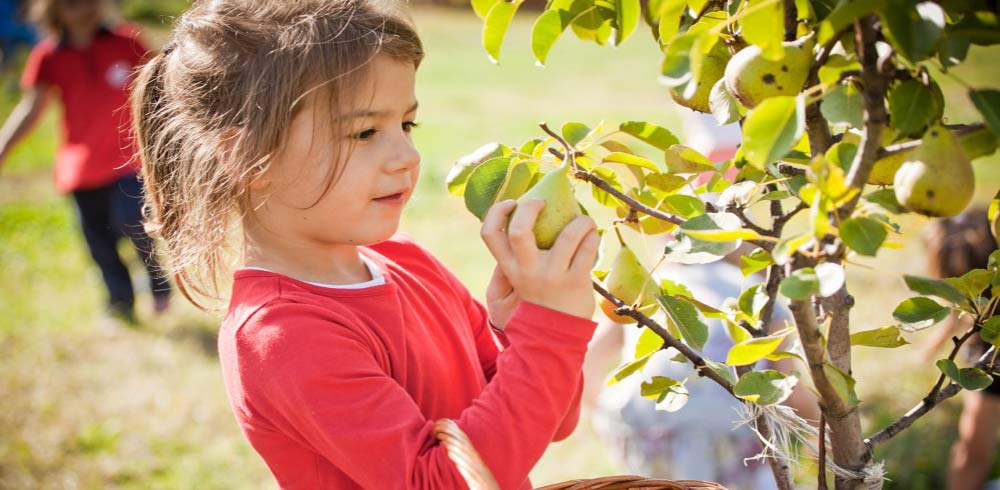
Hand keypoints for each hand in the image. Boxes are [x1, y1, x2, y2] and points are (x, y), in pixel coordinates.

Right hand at [480, 199, 599, 319]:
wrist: (552, 341)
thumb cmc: (529, 310)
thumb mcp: (504, 294)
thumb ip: (503, 268)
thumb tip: (511, 237)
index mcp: (509, 268)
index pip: (490, 233)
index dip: (498, 211)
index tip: (512, 203)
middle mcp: (528, 270)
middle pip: (520, 230)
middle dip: (530, 206)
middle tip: (543, 202)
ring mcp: (553, 275)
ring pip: (568, 236)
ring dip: (579, 221)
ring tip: (582, 221)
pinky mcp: (577, 281)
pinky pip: (588, 249)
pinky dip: (592, 236)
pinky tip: (591, 236)